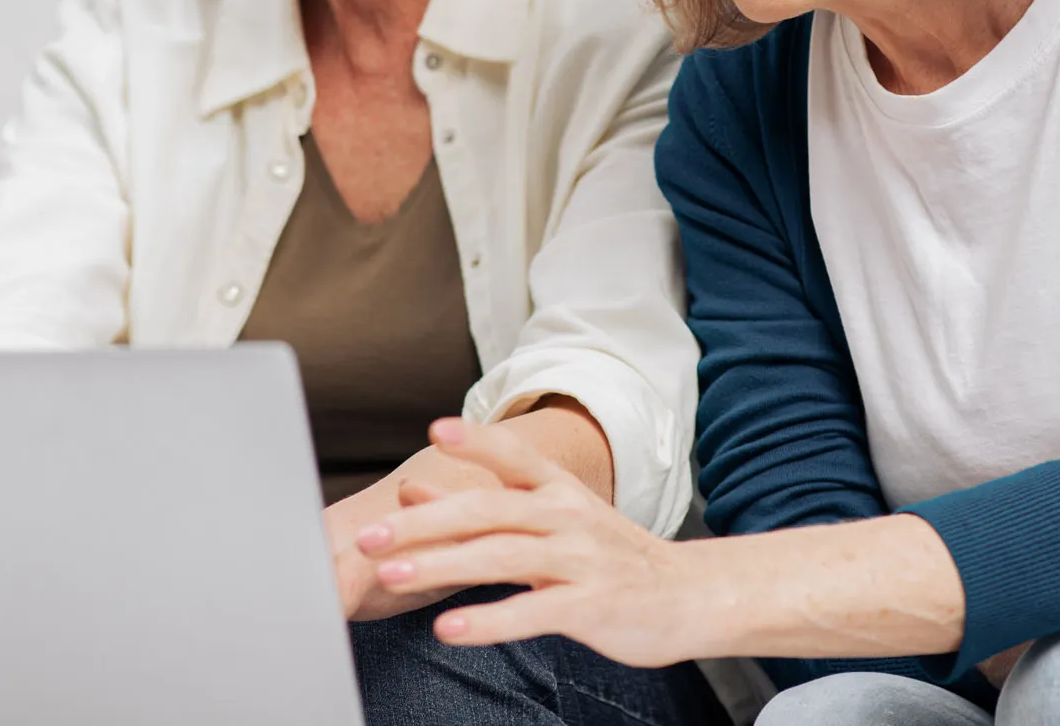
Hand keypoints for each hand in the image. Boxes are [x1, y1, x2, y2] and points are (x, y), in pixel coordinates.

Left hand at [327, 399, 617, 621]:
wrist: (689, 594)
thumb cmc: (608, 557)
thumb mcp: (551, 521)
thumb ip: (482, 508)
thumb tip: (410, 491)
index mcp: (559, 489)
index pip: (515, 455)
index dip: (477, 441)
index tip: (435, 431)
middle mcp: (568, 516)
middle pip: (488, 510)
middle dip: (423, 522)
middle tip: (370, 536)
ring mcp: (581, 559)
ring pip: (501, 556)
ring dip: (440, 565)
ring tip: (390, 574)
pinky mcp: (591, 606)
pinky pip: (532, 611)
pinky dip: (488, 620)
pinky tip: (449, 628)